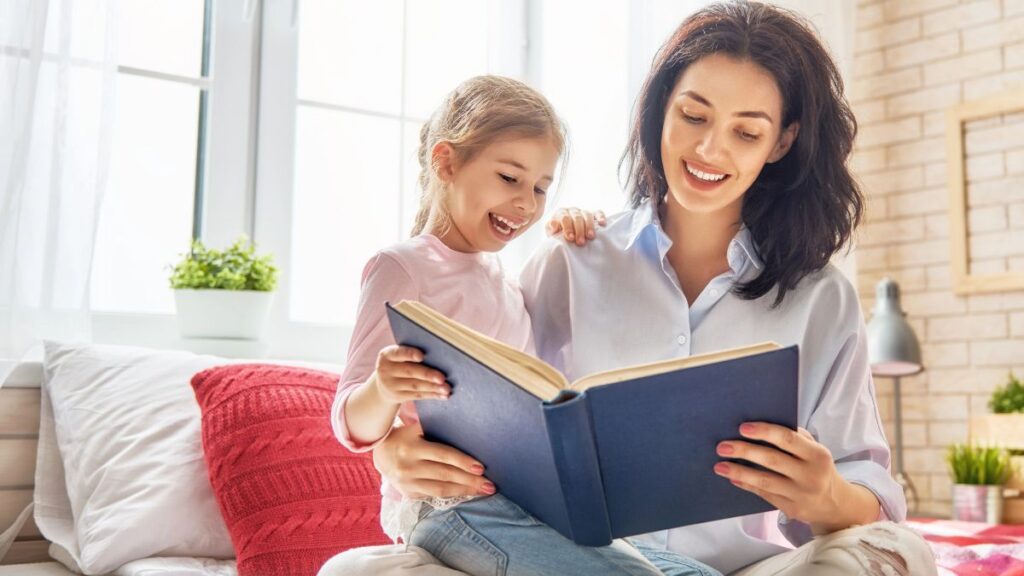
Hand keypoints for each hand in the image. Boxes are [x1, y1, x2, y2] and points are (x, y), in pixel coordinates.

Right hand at [373, 423, 495, 498]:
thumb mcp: (415, 428)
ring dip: (465, 491)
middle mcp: (408, 467)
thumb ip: (435, 426)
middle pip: (445, 475)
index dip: (462, 461)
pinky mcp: (409, 493)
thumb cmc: (406, 437)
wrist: (381, 454)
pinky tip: (468, 493)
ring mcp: (408, 483)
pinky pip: (434, 496)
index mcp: (412, 447)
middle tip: (490, 484)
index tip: (481, 467)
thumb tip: (465, 421)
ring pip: (441, 489)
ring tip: (484, 491)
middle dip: (470, 480)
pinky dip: (453, 495)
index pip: (442, 455)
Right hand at [374, 345, 449, 403]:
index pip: (398, 353)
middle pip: (409, 371)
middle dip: (427, 375)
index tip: (421, 356)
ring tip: (446, 388)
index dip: (410, 354)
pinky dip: (432, 395)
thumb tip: (439, 358)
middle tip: (442, 378)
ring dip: (433, 387)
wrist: (384, 384)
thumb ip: (412, 354)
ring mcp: (391, 385)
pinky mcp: (398, 397)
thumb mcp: (399, 356)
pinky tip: (443, 395)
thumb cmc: (399, 363)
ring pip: (415, 386)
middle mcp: (386, 370)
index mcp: (387, 355)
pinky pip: (417, 395)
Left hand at [546, 208, 606, 245]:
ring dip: (589, 226)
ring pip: (587, 215)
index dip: (567, 228)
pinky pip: (598, 212)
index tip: (570, 238)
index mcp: (560, 214)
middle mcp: (572, 211)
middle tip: (581, 242)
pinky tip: (602, 223)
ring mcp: (583, 212)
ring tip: (591, 237)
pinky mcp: (593, 214)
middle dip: (579, 230)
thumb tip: (555, 228)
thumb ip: (551, 230)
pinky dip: (600, 217)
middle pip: (576, 217)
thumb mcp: (552, 234)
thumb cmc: (558, 236)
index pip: (564, 218)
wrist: (566, 235)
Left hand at [713, 423, 860, 530]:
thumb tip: (760, 424)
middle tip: (722, 446)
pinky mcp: (792, 509)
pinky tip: (733, 477)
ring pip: (765, 481)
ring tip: (720, 465)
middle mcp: (811, 475)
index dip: (764, 432)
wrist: (834, 503)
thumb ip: (795, 436)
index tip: (742, 427)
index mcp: (817, 455)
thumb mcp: (814, 449)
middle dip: (745, 451)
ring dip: (739, 472)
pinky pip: (764, 495)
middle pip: (772, 460)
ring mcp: (801, 494)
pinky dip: (746, 485)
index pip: (788, 439)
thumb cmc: (816, 467)